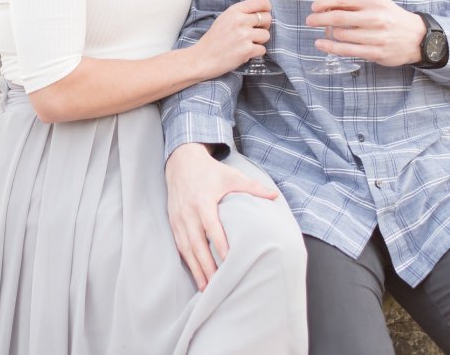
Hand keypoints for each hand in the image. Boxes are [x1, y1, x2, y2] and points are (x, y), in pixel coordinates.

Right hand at [165, 142, 278, 289]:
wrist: (181, 162)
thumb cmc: (209, 171)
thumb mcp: (231, 176)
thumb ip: (253, 187)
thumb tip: (275, 197)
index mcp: (202, 201)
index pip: (211, 227)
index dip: (218, 245)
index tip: (228, 261)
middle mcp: (188, 212)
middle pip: (197, 244)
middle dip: (206, 266)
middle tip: (217, 285)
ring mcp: (178, 219)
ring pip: (186, 248)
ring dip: (196, 269)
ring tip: (206, 288)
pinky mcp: (173, 222)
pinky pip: (180, 245)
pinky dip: (188, 261)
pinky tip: (196, 274)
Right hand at [192, 0, 271, 77]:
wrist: (202, 58)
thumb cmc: (213, 40)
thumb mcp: (224, 19)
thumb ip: (241, 13)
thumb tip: (261, 11)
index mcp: (234, 11)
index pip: (261, 2)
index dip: (267, 8)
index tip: (265, 13)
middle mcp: (240, 20)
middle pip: (267, 18)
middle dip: (264, 26)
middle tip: (253, 33)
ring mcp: (244, 35)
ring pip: (266, 35)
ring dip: (259, 42)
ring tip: (245, 44)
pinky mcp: (247, 50)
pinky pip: (262, 49)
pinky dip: (255, 53)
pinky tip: (244, 53)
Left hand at [307, 0, 425, 66]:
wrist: (417, 37)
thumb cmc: (392, 18)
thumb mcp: (377, 3)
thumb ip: (355, 3)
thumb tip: (327, 4)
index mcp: (374, 2)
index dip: (324, 2)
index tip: (314, 6)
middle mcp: (375, 18)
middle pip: (338, 17)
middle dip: (319, 18)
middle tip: (310, 20)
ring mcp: (376, 37)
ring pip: (341, 35)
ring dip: (326, 33)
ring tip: (321, 32)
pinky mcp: (375, 53)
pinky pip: (347, 50)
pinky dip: (330, 47)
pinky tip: (321, 44)